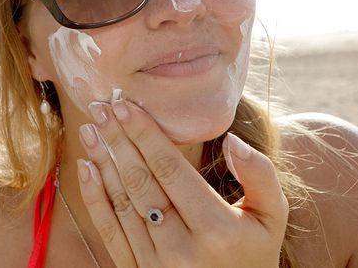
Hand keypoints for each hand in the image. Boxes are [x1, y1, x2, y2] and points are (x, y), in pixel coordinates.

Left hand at [76, 97, 287, 266]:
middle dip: (118, 140)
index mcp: (216, 229)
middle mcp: (180, 249)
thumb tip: (232, 140)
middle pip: (141, 182)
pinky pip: (110, 232)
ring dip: (103, 162)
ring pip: (122, 203)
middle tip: (100, 107)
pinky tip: (85, 168)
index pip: (170, 170)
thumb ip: (260, 176)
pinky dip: (95, 198)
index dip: (145, 135)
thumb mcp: (271, 217)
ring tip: (90, 129)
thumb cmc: (254, 254)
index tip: (126, 105)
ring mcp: (155, 264)